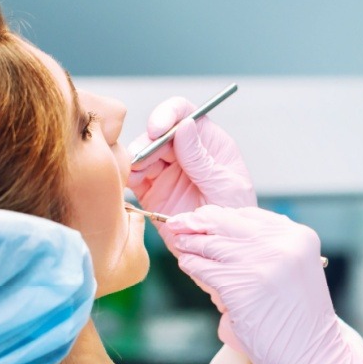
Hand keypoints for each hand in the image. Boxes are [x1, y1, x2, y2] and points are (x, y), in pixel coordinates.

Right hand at [127, 96, 255, 216]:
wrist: (221, 249)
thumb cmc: (235, 216)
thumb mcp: (225, 186)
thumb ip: (201, 159)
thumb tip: (184, 125)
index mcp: (209, 143)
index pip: (185, 114)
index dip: (168, 114)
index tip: (157, 129)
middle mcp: (185, 152)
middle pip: (158, 133)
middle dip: (147, 143)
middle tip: (141, 160)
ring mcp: (166, 170)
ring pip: (142, 153)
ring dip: (135, 159)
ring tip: (137, 175)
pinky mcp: (151, 189)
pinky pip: (133, 176)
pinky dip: (127, 176)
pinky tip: (131, 183)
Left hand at [165, 206, 362, 363]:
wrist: (313, 358)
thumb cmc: (299, 322)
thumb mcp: (294, 272)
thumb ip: (267, 250)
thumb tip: (221, 234)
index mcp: (299, 236)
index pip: (250, 214)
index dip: (221, 216)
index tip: (201, 218)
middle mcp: (283, 243)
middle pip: (228, 222)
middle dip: (199, 222)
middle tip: (179, 223)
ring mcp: (262, 263)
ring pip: (213, 244)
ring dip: (192, 244)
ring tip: (181, 244)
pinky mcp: (241, 285)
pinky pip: (205, 268)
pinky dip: (192, 265)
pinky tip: (187, 265)